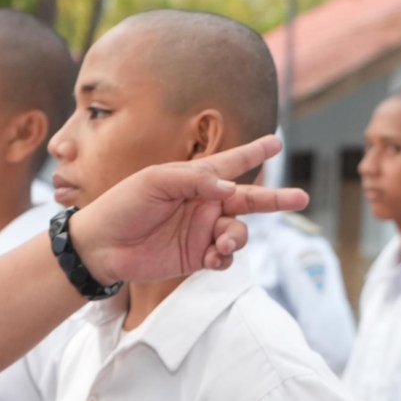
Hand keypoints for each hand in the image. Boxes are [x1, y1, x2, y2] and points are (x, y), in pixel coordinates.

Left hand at [66, 135, 306, 286]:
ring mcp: (202, 231)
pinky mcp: (197, 257)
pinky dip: (224, 258)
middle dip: (274, 199)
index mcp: (195, 180)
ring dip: (236, 238)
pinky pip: (224, 258)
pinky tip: (212, 258)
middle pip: (249, 200)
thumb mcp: (154, 181)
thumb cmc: (122, 204)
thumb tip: (230, 190)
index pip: (231, 163)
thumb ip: (193, 180)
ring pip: (238, 233)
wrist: (101, 246)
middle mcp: (204, 204)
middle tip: (300, 198)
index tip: (276, 142)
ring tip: (222, 245)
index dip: (254, 152)